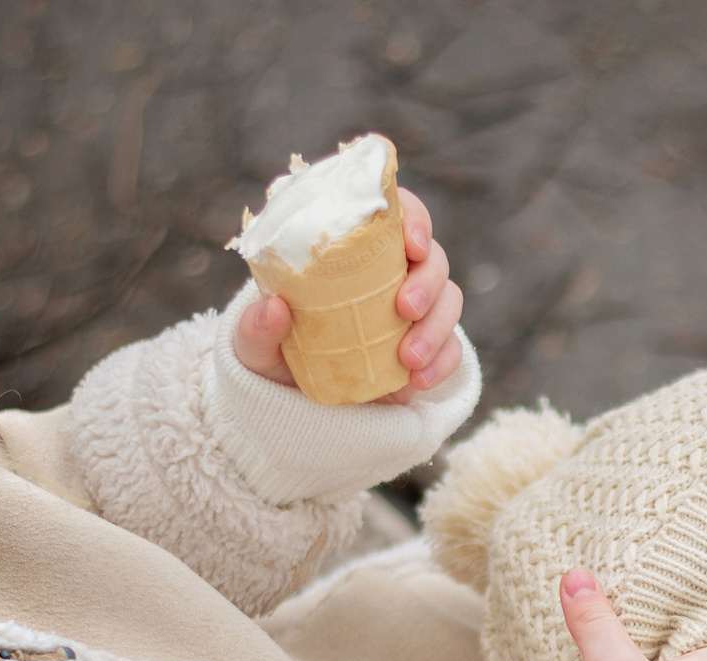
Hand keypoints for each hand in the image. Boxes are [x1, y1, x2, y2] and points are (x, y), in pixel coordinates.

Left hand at [231, 186, 465, 400]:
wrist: (292, 400)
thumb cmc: (275, 352)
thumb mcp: (254, 342)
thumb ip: (256, 327)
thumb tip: (273, 309)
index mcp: (356, 251)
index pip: (397, 214)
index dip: (414, 219)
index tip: (412, 242)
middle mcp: (392, 273)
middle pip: (433, 257)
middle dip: (428, 280)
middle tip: (405, 308)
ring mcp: (415, 312)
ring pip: (449, 300)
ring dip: (436, 326)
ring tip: (408, 358)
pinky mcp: (427, 351)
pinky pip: (452, 350)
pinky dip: (443, 363)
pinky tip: (419, 381)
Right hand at [561, 568, 706, 660]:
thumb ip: (595, 623)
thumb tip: (574, 575)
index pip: (689, 602)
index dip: (651, 588)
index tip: (616, 574)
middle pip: (676, 630)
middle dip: (639, 620)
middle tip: (600, 599)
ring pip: (666, 660)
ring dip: (635, 653)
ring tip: (601, 635)